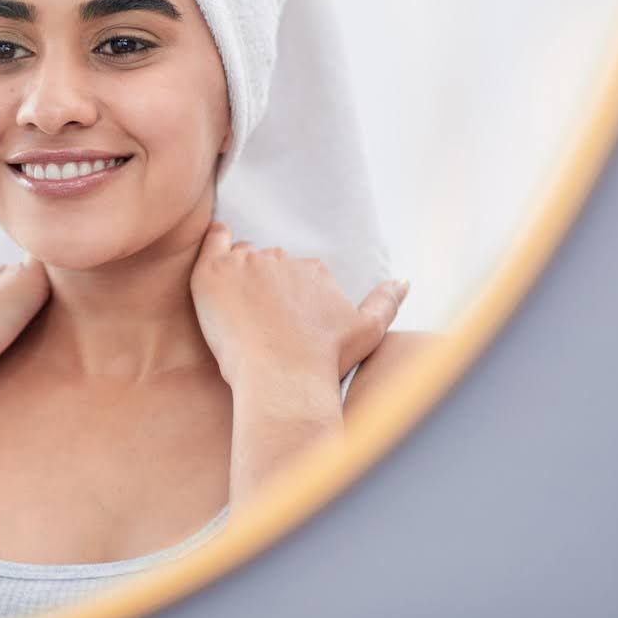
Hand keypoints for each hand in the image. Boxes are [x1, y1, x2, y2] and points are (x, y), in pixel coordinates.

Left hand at [190, 221, 408, 385]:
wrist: (283, 376)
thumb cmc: (323, 361)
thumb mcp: (368, 330)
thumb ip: (387, 301)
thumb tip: (404, 280)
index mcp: (314, 269)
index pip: (296, 271)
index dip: (287, 293)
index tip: (282, 317)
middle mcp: (282, 258)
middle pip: (268, 261)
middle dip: (264, 282)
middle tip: (257, 316)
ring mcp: (246, 262)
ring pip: (240, 256)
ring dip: (238, 272)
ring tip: (234, 305)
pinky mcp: (215, 271)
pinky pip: (213, 242)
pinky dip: (214, 241)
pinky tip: (215, 248)